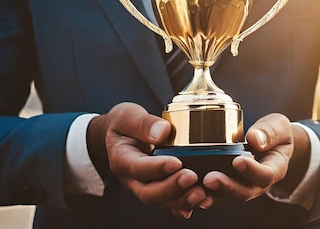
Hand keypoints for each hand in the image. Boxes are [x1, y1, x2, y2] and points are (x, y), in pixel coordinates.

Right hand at [86, 102, 206, 217]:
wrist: (119, 137)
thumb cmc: (124, 125)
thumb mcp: (127, 115)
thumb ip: (142, 123)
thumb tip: (163, 132)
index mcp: (121, 159)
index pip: (137, 168)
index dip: (157, 168)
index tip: (177, 162)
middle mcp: (131, 179)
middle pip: (148, 192)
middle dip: (172, 188)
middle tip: (192, 177)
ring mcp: (143, 187)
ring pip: (160, 201)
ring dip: (181, 200)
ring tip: (200, 193)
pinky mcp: (156, 190)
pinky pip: (169, 203)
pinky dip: (183, 205)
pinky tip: (200, 202)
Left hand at [198, 113, 299, 208]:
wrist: (271, 145)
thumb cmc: (274, 134)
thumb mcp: (279, 126)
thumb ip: (270, 131)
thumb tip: (255, 140)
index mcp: (274, 168)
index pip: (265, 175)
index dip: (252, 171)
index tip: (238, 161)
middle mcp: (257, 183)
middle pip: (243, 192)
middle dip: (226, 187)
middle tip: (209, 179)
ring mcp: (241, 187)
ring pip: (227, 198)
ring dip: (211, 196)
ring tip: (196, 191)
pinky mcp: (226, 187)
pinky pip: (214, 196)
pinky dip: (201, 196)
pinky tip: (187, 195)